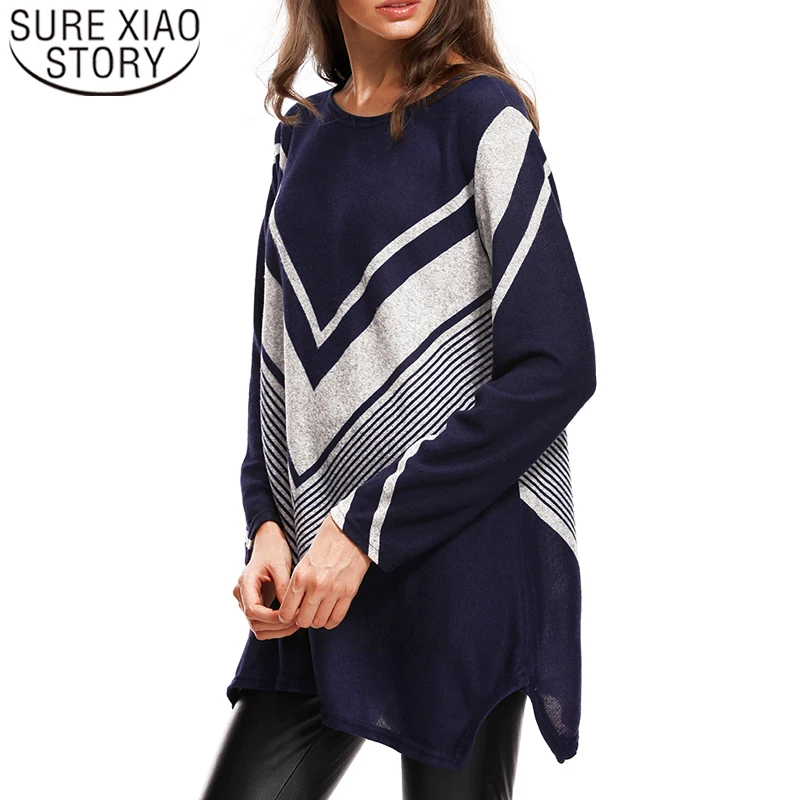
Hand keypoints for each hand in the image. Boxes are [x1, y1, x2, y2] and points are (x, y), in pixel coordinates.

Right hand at [232, 520, 299, 639]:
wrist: (269, 544)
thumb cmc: (274, 551)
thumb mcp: (280, 564)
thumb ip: (283, 586)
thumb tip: (288, 609)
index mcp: (245, 583)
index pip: (252, 610)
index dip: (271, 618)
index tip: (290, 616)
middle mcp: (241, 595)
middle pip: (254, 622)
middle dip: (278, 625)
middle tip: (299, 620)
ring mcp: (246, 602)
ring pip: (258, 628)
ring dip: (278, 630)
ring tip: (298, 622)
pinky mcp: (255, 605)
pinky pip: (262, 624)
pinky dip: (276, 628)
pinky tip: (292, 621)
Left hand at [278, 513, 370, 630]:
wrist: (349, 532)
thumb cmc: (325, 545)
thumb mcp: (304, 563)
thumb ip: (297, 585)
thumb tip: (293, 608)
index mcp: (300, 576)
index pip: (286, 612)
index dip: (287, 617)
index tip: (291, 615)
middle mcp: (315, 586)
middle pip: (303, 621)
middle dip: (303, 620)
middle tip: (306, 614)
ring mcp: (333, 591)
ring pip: (319, 622)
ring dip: (317, 620)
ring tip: (318, 612)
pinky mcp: (349, 593)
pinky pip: (336, 619)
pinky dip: (331, 621)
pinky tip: (329, 614)